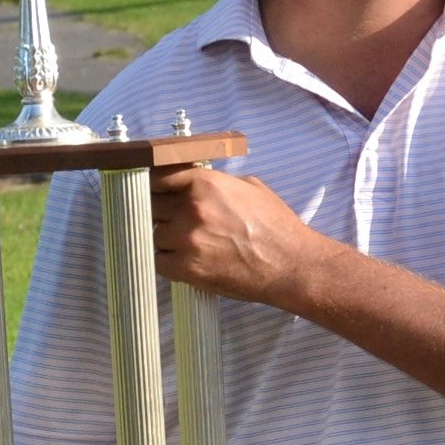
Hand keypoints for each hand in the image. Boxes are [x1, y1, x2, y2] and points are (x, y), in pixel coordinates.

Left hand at [150, 166, 332, 308]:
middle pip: (152, 206)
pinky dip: (168, 262)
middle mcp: (192, 207)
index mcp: (206, 183)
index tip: (157, 193)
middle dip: (162, 213)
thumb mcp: (250, 188)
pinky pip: (159, 262)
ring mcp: (187, 238)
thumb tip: (196, 182)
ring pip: (154, 235)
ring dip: (166, 239)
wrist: (291, 265)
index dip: (157, 186)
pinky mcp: (188, 268)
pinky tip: (184, 261)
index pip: (159, 177)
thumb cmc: (276, 227)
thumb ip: (218, 182)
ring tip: (187, 245)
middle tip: (176, 222)